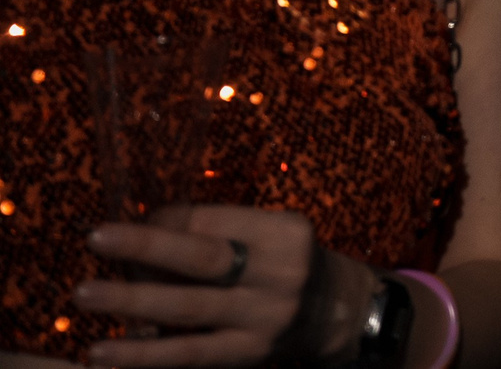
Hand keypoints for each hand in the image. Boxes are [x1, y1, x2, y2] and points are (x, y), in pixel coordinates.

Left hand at [77, 205, 364, 366]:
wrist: (338, 314)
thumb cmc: (289, 265)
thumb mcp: (271, 237)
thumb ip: (219, 233)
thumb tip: (147, 229)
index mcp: (283, 233)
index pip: (215, 221)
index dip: (163, 221)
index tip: (123, 226)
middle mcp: (278, 273)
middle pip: (204, 258)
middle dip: (147, 247)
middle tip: (97, 238)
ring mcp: (263, 318)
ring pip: (189, 308)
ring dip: (132, 302)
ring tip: (86, 295)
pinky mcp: (247, 355)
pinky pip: (187, 355)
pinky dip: (142, 354)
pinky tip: (104, 353)